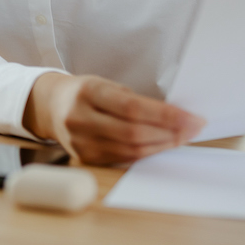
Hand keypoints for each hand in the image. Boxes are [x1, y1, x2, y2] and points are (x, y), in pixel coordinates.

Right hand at [22, 72, 205, 165]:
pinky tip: (160, 147)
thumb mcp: (105, 84)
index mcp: (88, 92)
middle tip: (193, 129)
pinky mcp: (85, 158)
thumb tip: (174, 117)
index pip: (133, 108)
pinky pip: (123, 159)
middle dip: (170, 133)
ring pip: (131, 150)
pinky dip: (146, 154)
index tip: (192, 118)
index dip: (166, 115)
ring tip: (182, 138)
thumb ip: (133, 100)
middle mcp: (80, 118)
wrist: (51, 107)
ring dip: (162, 146)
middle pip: (134, 133)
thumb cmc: (85, 93)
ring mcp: (81, 142)